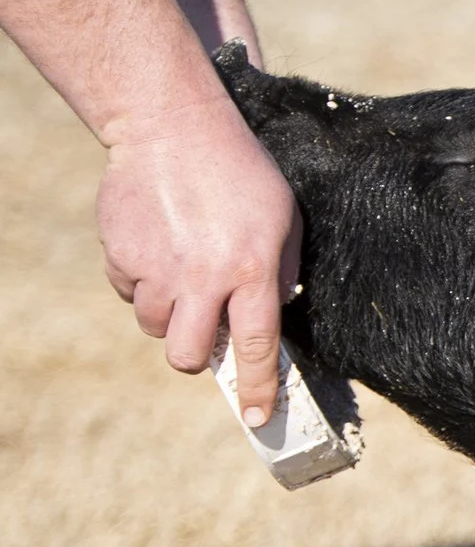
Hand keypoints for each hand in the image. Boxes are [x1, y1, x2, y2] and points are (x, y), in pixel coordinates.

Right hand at [97, 95, 300, 424]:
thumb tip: (268, 321)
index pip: (255, 348)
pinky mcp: (120, 254)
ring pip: (156, 326)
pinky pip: (130, 291)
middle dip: (196, 358)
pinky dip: (142, 281)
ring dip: (171, 314)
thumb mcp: (282, 222)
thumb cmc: (240, 174)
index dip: (255, 390)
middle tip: (204, 333)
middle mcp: (202, 278)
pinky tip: (157, 247)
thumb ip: (277, 275)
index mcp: (250, 272)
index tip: (256, 419)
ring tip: (183, 273)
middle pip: (188, 357)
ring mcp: (156, 268)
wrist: (170, 127)